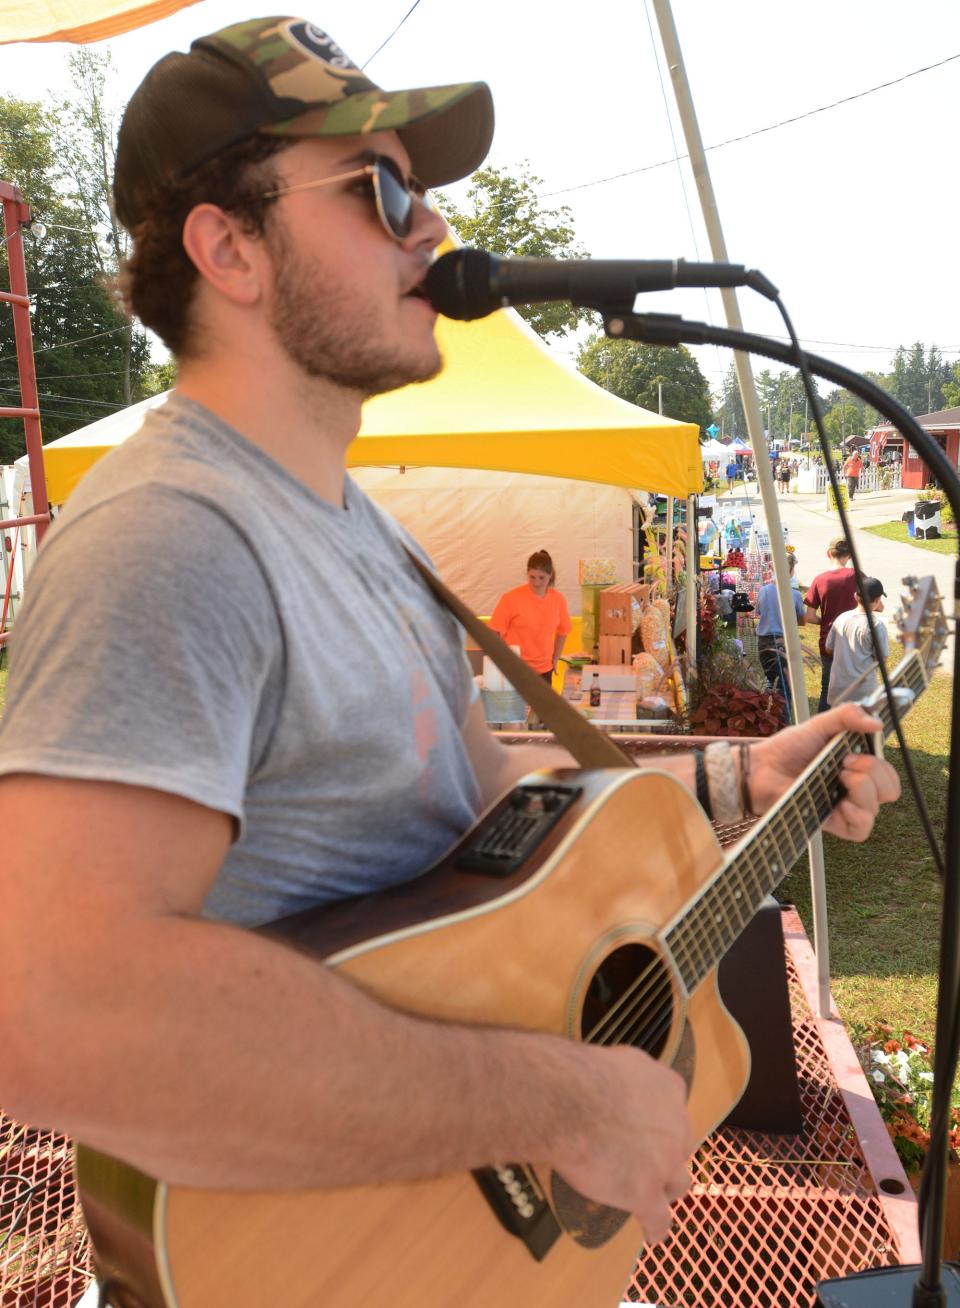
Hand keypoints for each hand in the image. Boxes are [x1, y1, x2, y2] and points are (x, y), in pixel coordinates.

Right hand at [549, 1044, 690, 1243]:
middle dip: (664, 1151)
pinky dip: (656, 1227)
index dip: (657, 1118)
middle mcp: (674, 1125)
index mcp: (668, 1088)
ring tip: (651, 1193)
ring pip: (678, 1183)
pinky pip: (659, 1219)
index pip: (673, 1107)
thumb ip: (627, 1078)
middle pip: (679, 1145)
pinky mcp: (645, 1194)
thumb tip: (615, 1084)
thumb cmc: (581, 1075)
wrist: (569, 1101)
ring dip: (665, 1187)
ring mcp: (664, 1163)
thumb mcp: (615, 1061)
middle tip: (641, 1155)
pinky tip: (651, 1233)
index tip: (642, 1123)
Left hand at [749, 704, 900, 840]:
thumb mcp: (818, 725)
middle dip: (874, 773)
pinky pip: (860, 830)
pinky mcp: (830, 823)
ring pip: (876, 809)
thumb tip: (877, 723)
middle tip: (845, 763)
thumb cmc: (786, 749)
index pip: (888, 775)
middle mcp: (853, 789)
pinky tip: (843, 804)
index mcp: (856, 768)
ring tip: (838, 777)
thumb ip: (846, 716)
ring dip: (863, 789)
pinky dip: (859, 817)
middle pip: (889, 791)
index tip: (852, 752)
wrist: (760, 768)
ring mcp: (842, 807)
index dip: (880, 764)